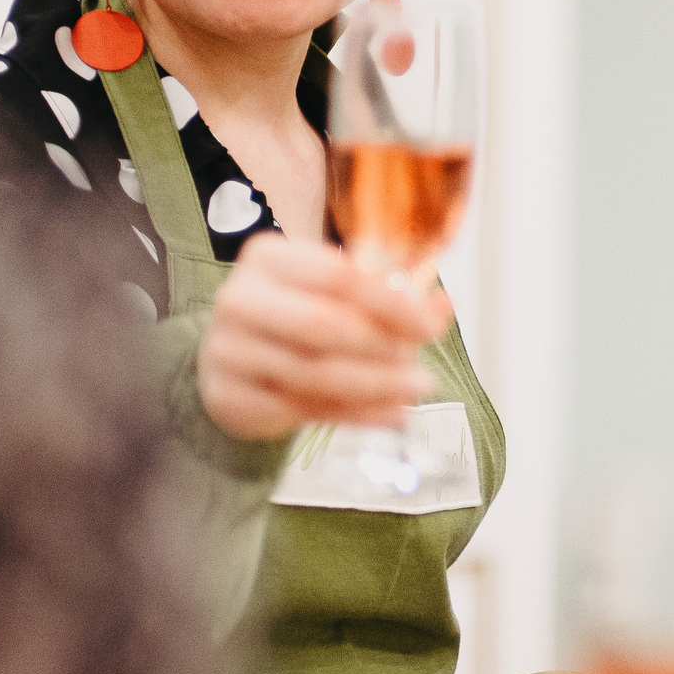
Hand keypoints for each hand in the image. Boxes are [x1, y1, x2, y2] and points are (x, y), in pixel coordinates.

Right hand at [196, 233, 452, 441]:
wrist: (232, 360)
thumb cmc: (293, 316)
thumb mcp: (336, 296)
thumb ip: (391, 298)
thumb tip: (445, 305)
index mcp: (268, 257)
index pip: (337, 275)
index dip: (390, 303)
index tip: (429, 329)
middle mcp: (239, 298)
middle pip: (321, 324)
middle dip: (382, 351)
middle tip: (423, 372)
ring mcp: (227, 349)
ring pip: (313, 374)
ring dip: (374, 388)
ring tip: (413, 393)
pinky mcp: (229, 396)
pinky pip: (302, 410)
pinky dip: (355, 415)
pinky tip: (391, 415)